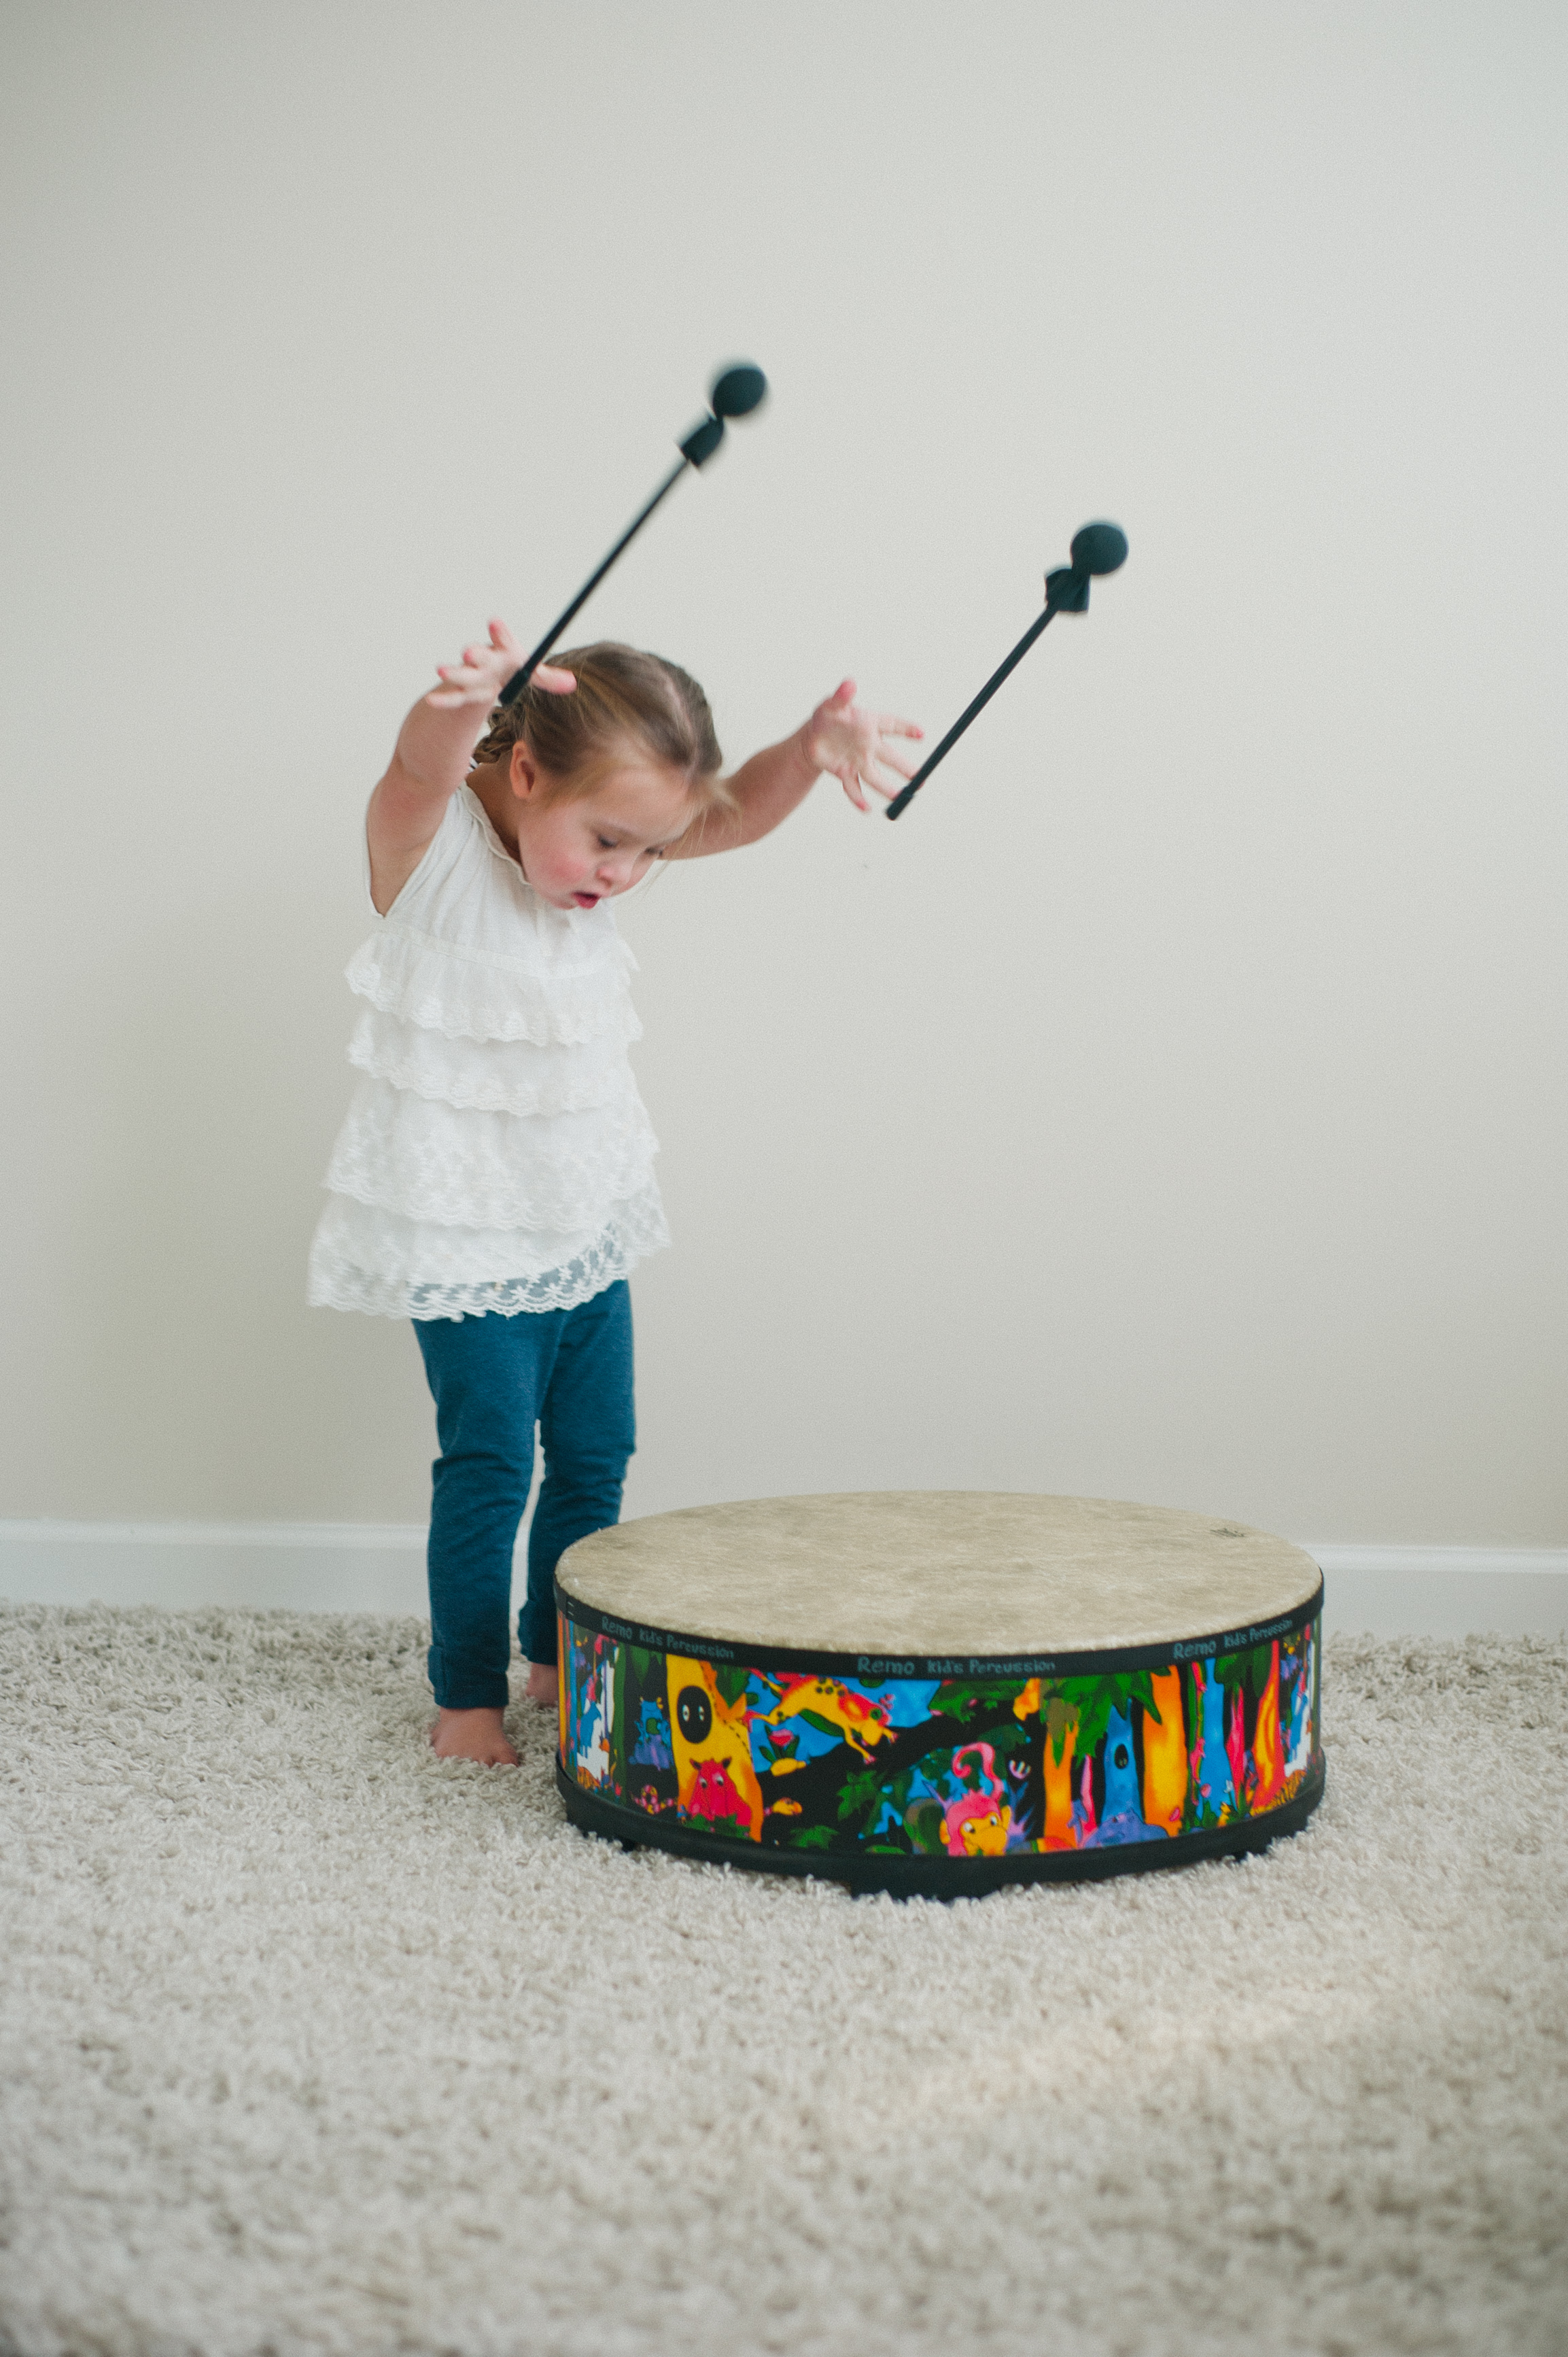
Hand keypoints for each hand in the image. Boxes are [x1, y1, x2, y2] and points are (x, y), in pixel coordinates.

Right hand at [426, 618, 575, 710]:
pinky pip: (454, 697)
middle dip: (475, 654)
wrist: (492, 676)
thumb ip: (548, 678)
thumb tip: (572, 683)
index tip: (495, 622)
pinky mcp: (463, 691)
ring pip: (463, 675)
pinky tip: (432, 702)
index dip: (500, 633)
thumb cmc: (512, 670)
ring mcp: (472, 676)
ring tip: (441, 669)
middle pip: (480, 657)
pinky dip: (444, 700)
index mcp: (504, 651)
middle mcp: (485, 660)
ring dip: (454, 673)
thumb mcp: (531, 673)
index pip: (503, 640)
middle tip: (468, 651)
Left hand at [801, 680, 922, 812]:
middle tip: (921, 778)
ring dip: (887, 787)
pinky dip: (859, 799)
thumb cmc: (827, 716)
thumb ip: (841, 696)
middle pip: (890, 757)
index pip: (892, 725)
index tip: (921, 733)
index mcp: (870, 723)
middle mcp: (870, 745)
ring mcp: (860, 761)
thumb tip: (849, 683)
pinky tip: (866, 808)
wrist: (812, 738)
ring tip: (899, 796)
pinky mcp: (847, 773)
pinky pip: (854, 788)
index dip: (906, 729)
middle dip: (905, 768)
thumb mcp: (831, 704)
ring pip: (875, 776)